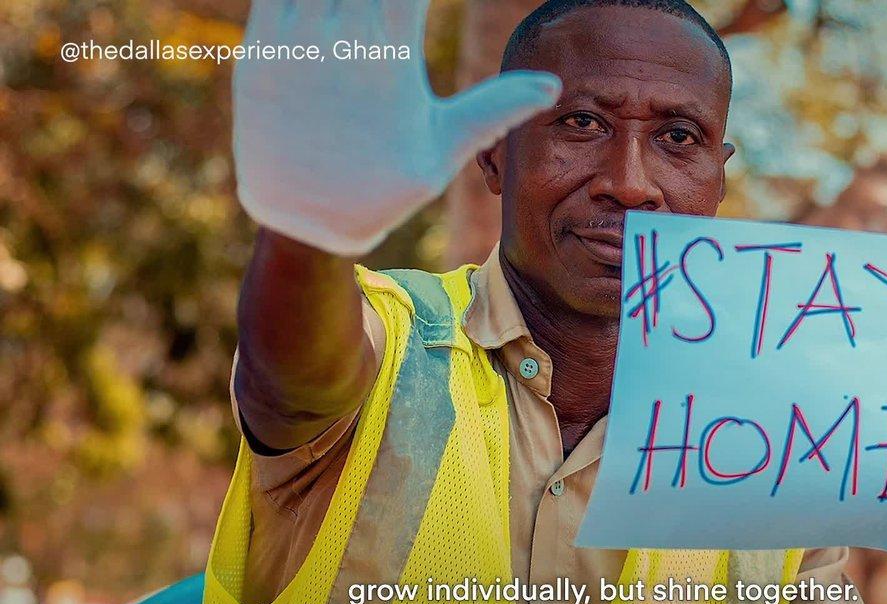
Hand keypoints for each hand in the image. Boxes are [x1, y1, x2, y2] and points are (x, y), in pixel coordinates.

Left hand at [233, 0, 561, 254]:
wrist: (303, 223)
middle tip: (392, 6)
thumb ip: (496, 106)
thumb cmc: (384, 187)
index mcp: (390, 55)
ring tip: (365, 10)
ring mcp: (293, 42)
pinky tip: (327, 12)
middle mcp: (339, 39)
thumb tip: (552, 85)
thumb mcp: (445, 149)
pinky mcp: (258, 50)